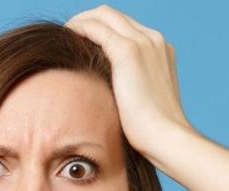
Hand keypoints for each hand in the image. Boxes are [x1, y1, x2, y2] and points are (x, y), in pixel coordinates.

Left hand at [62, 5, 193, 156]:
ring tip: (63, 36)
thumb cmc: (152, 131)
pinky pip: (95, 28)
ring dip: (80, 21)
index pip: (125, 26)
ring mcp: (143, 42)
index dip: (100, 29)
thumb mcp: (144, 101)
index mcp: (160, 50)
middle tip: (68, 35)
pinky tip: (65, 39)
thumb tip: (110, 94)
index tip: (82, 41)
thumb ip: (131, 88)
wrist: (165, 137)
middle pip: (113, 15)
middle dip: (88, 20)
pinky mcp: (128, 51)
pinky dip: (78, 29)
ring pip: (103, 16)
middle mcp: (153, 39)